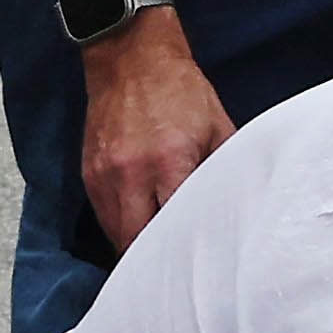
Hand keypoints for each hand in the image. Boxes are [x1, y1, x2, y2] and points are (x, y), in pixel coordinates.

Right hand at [79, 20, 232, 249]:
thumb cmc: (179, 90)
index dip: (186, 253)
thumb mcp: (218, 126)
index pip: (175, 228)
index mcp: (170, 161)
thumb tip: (242, 208)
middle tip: (175, 276)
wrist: (130, 55)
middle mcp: (132, 172)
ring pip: (117, 236)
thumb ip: (227, 170)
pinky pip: (104, 218)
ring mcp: (106, 174)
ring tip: (157, 262)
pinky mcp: (89, 173)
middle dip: (156, 264)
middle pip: (139, 244)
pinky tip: (139, 231)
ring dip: (136, 250)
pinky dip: (121, 229)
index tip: (198, 269)